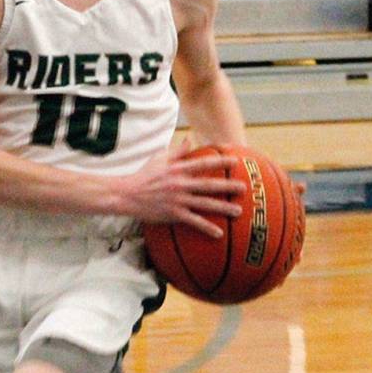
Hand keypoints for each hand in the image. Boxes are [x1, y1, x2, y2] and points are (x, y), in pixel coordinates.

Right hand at [118, 139, 245, 238]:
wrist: (127, 194)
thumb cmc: (144, 175)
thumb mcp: (159, 159)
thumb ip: (177, 151)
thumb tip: (189, 139)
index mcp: (178, 169)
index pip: (203, 163)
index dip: (220, 160)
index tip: (235, 160)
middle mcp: (180, 183)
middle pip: (209, 184)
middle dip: (228, 185)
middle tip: (244, 187)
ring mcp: (178, 200)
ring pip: (205, 204)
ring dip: (223, 208)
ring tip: (238, 211)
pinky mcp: (173, 214)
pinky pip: (194, 222)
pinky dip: (207, 228)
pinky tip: (219, 233)